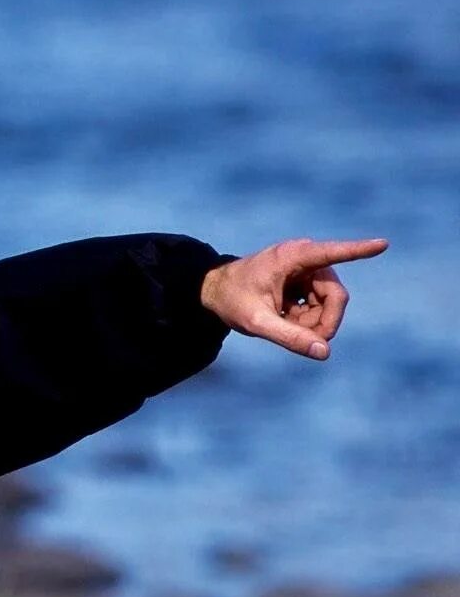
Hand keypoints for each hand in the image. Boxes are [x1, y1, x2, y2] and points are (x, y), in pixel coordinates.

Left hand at [199, 237, 387, 359]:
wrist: (213, 291)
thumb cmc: (232, 301)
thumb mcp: (256, 323)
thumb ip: (289, 337)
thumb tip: (324, 352)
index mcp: (292, 257)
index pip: (332, 253)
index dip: (359, 250)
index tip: (383, 243)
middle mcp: (304, 258)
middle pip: (336, 297)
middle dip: (322, 322)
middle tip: (300, 339)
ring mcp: (308, 269)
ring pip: (330, 304)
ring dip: (311, 322)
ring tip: (281, 323)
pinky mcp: (307, 279)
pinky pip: (321, 305)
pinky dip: (306, 318)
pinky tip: (283, 317)